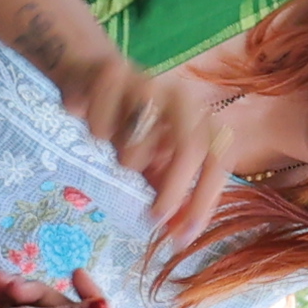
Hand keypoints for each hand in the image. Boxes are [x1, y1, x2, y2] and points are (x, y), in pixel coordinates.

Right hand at [60, 45, 237, 259]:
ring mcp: (149, 83)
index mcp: (199, 119)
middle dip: (172, 190)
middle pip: (190, 147)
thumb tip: (179, 234)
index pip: (218, 160)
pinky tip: (89, 118)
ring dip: (120, 159)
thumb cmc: (131, 124)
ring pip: (135, 144)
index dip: (206, 199)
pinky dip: (93, 132)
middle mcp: (181, 98)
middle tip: (153, 219)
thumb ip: (168, 190)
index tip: (185, 235)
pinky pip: (100, 128)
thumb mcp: (155, 158)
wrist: (91, 72)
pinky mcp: (112, 74)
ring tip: (111, 146)